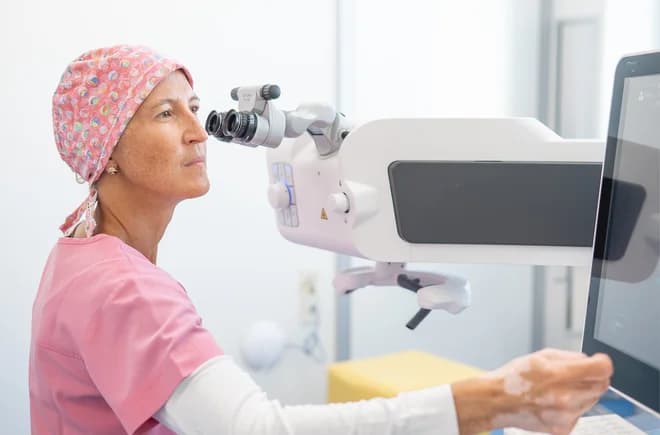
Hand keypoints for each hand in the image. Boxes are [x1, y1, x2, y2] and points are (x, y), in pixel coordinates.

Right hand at [486, 348, 612, 434]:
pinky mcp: (563, 428)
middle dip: (593, 377)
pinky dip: (573, 407)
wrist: (497, 402)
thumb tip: (587, 361)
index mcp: (558, 374)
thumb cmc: (514, 378)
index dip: (602, 363)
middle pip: (601, 385)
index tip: (599, 362)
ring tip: (559, 389)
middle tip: (576, 374)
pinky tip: (554, 402)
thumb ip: (568, 357)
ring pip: (592, 400)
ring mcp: (565, 416)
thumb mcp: (540, 356)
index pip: (601, 369)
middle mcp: (565, 398)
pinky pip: (580, 414)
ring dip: (583, 392)